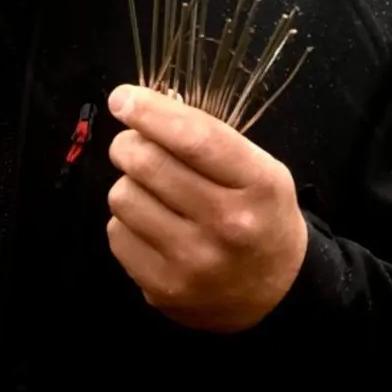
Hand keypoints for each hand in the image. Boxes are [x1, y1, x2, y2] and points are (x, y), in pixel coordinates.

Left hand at [105, 84, 307, 332]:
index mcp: (258, 185)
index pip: (194, 138)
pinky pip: (116, 233)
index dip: (151, 112)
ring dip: (128, 185)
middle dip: (128, 144)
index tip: (123, 98)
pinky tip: (151, 226)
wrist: (275, 294)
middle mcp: (227, 224)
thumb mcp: (259, 170)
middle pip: (148, 163)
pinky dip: (126, 222)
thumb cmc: (260, 216)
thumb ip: (208, 139)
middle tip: (131, 145)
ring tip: (149, 191)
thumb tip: (139, 107)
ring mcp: (193, 261)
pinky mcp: (163, 288)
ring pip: (123, 196)